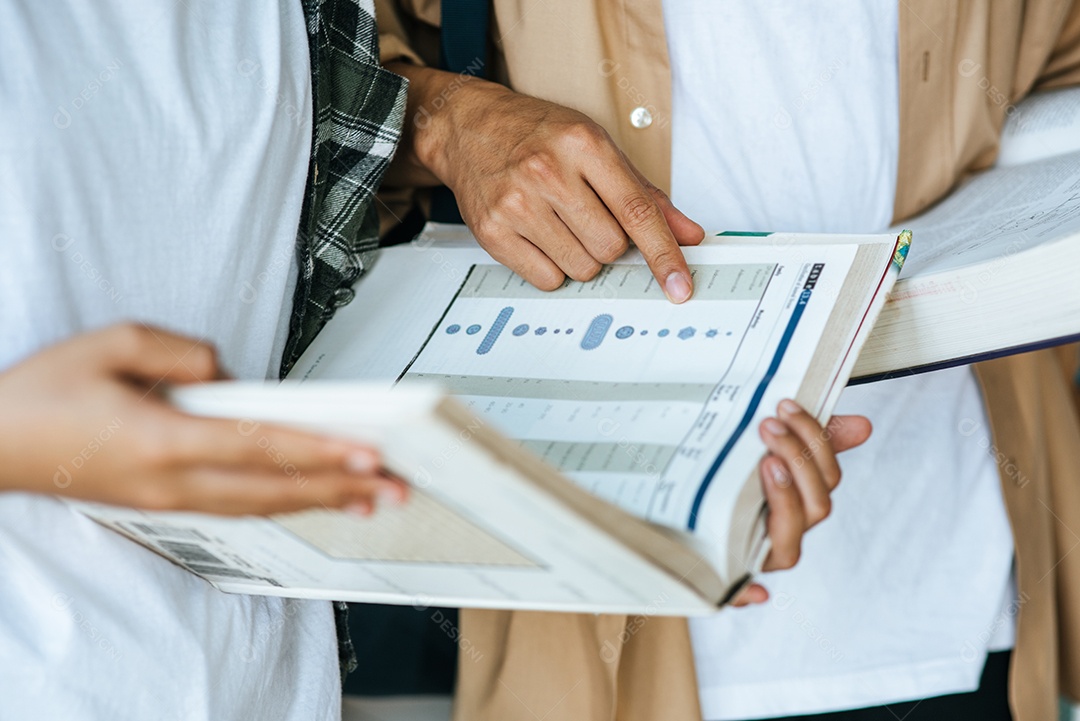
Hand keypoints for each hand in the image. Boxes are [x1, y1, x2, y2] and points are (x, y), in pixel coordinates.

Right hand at [0, 324, 406, 514]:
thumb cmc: (42, 394)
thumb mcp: (110, 343)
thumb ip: (181, 351)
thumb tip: (228, 375)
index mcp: (162, 439)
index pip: (261, 446)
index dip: (320, 451)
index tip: (368, 454)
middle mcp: (173, 480)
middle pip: (275, 489)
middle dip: (342, 487)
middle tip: (398, 487)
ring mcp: (170, 500)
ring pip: (262, 505)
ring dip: (321, 501)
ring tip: (373, 498)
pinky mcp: (165, 503)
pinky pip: (240, 506)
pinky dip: (284, 503)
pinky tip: (310, 498)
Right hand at [386, 64, 704, 299]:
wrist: (468, 127)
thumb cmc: (537, 134)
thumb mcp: (595, 146)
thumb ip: (644, 194)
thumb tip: (689, 234)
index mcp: (583, 145)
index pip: (636, 211)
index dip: (664, 253)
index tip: (680, 284)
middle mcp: (548, 172)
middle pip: (610, 247)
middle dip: (608, 243)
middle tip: (586, 217)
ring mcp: (517, 203)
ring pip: (581, 268)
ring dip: (580, 257)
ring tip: (559, 223)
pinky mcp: (493, 232)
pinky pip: (546, 279)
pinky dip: (552, 267)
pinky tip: (539, 236)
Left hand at [731, 399, 871, 605]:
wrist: (665, 513)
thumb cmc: (723, 482)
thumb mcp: (763, 453)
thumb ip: (811, 439)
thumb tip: (862, 426)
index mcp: (798, 506)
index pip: (827, 481)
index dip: (815, 443)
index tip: (786, 407)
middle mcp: (783, 535)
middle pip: (815, 509)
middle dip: (798, 460)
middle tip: (767, 426)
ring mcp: (757, 559)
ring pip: (789, 546)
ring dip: (785, 502)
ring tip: (765, 464)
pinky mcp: (724, 577)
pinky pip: (738, 594)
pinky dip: (749, 595)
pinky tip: (755, 592)